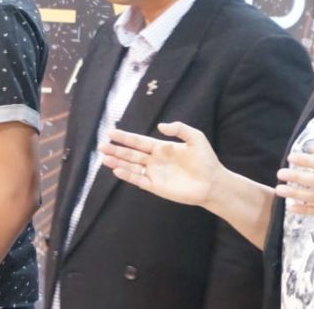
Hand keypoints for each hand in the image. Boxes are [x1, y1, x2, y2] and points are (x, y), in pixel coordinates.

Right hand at [100, 122, 222, 207]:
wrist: (212, 182)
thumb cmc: (206, 160)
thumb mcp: (195, 137)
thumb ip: (179, 128)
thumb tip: (160, 126)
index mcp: (162, 148)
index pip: (139, 141)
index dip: (125, 137)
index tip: (111, 132)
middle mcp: (155, 160)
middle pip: (131, 154)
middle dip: (116, 149)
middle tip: (101, 145)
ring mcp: (154, 174)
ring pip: (131, 167)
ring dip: (118, 162)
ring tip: (104, 157)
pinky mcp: (156, 187)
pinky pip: (138, 180)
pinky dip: (128, 176)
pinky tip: (117, 170)